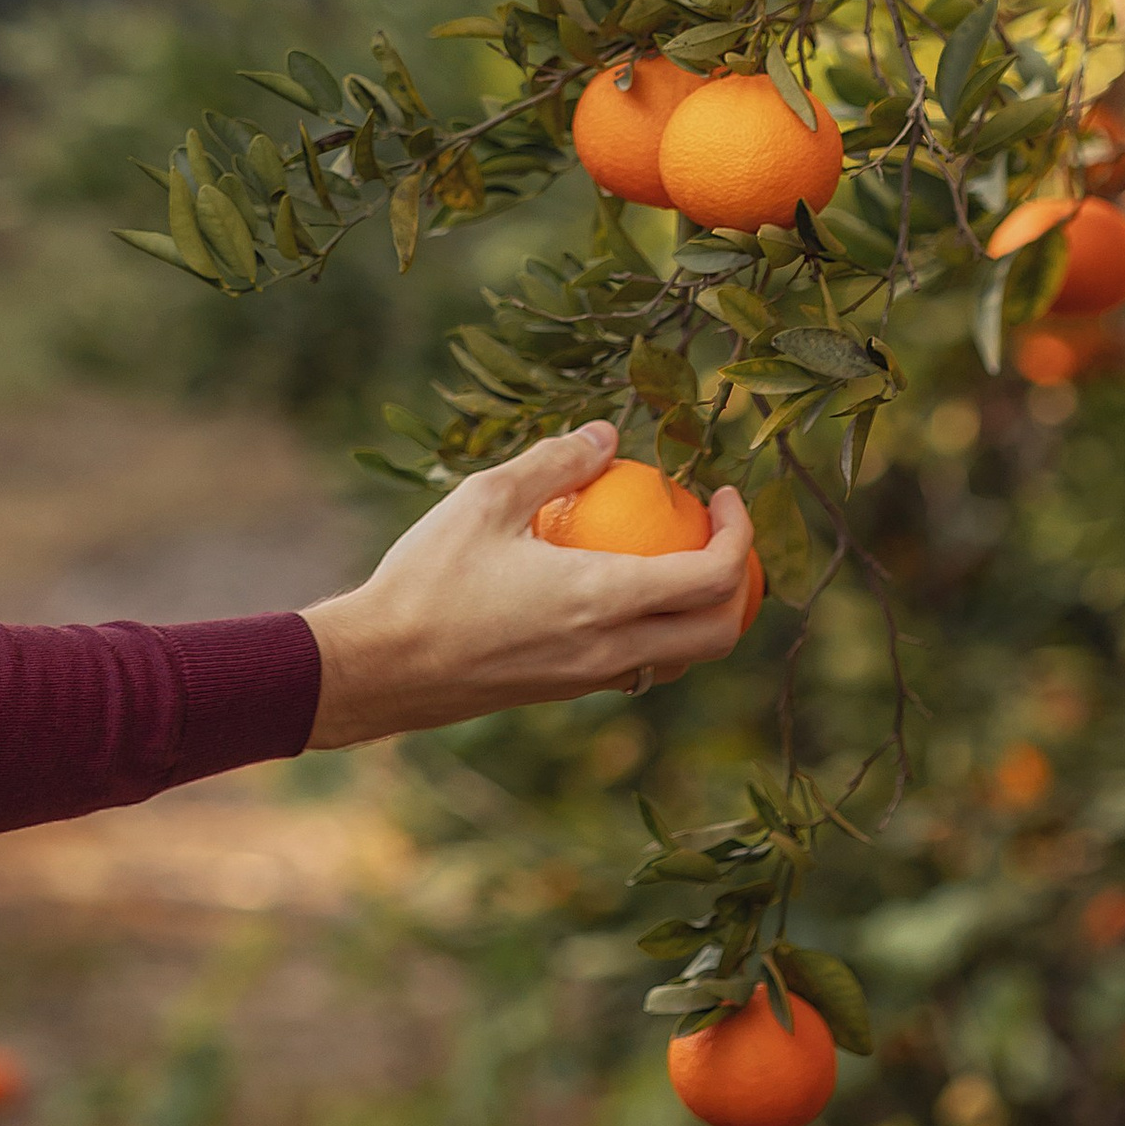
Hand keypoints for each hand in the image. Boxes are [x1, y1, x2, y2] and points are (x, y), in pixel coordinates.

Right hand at [300, 421, 755, 749]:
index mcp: (604, 598)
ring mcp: (591, 678)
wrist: (382, 667)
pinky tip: (615, 591)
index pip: (713, 577)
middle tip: (717, 532)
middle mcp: (611, 648)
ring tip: (676, 560)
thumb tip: (606, 434)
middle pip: (719, 632)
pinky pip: (638, 666)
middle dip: (741, 584)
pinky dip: (653, 631)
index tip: (726, 495)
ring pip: (681, 658)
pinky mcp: (565, 691)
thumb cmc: (429, 578)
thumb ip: (554, 462)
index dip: (740, 534)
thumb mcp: (485, 498)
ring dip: (700, 614)